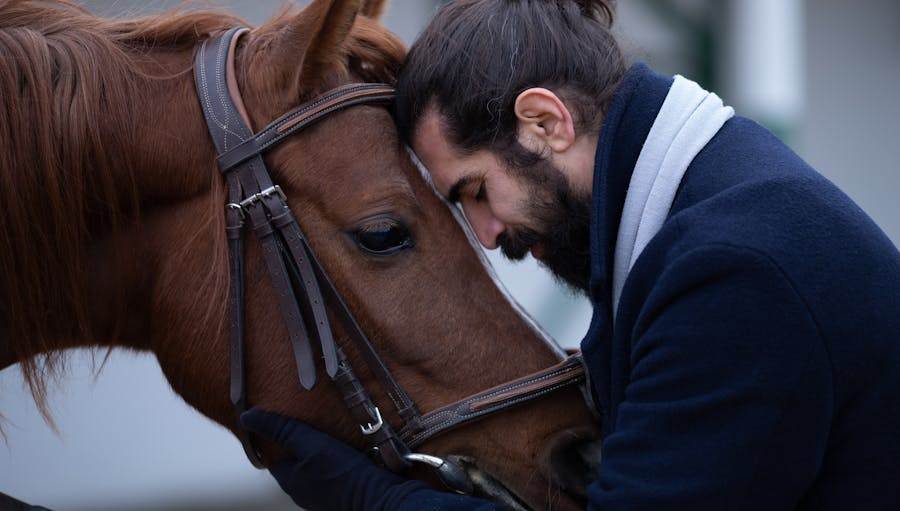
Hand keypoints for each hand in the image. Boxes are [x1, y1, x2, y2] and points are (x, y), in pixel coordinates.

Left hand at [240, 409, 428, 510]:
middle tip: (308, 420)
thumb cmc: (342, 473)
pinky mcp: (343, 492)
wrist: (379, 497)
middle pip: (294, 461)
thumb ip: (280, 429)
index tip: (280, 416)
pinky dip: (336, 459)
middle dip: (298, 443)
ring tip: (330, 430)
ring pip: (314, 467)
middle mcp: (304, 490)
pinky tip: (347, 448)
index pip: (272, 455)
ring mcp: (323, 493)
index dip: (274, 435)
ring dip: (319, 451)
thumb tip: (247, 416)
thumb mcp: (308, 443)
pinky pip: (333, 472)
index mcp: (289, 480)